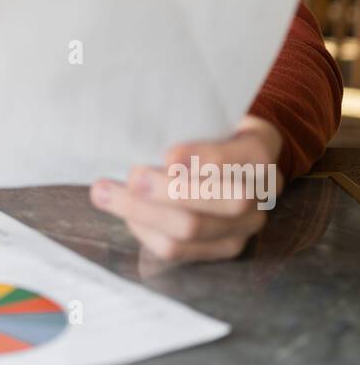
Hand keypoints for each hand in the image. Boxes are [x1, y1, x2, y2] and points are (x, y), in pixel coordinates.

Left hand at [89, 114, 283, 264]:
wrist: (224, 160)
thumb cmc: (204, 130)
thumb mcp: (205, 115)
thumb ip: (186, 123)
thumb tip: (148, 143)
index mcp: (259, 151)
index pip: (240, 158)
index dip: (205, 159)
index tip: (168, 155)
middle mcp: (260, 195)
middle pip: (220, 202)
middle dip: (170, 192)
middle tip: (131, 176)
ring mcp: (242, 228)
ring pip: (190, 230)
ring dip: (141, 212)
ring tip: (104, 193)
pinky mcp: (217, 249)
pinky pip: (176, 250)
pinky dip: (143, 230)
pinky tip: (122, 212)